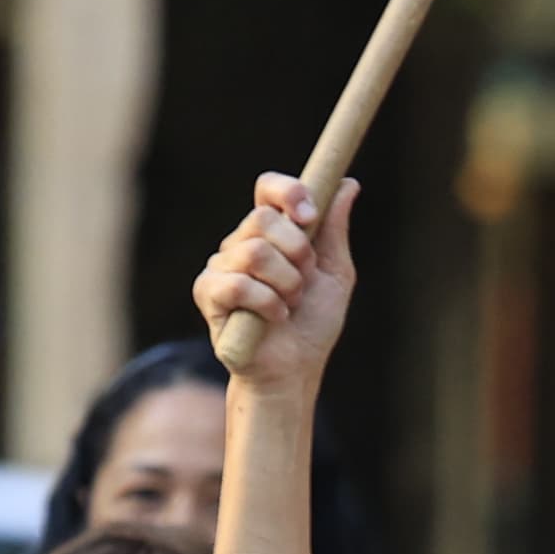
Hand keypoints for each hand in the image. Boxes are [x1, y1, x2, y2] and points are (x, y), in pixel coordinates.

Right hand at [191, 174, 360, 395]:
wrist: (296, 370)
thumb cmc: (313, 324)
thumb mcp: (335, 272)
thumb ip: (334, 229)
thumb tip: (347, 183)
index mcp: (271, 233)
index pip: (267, 189)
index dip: (288, 192)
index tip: (310, 214)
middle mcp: (241, 243)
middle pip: (263, 218)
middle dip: (297, 252)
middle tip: (305, 281)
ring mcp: (221, 267)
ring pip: (254, 252)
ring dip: (286, 283)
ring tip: (290, 305)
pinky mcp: (207, 293)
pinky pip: (237, 283)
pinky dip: (267, 303)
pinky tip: (274, 318)